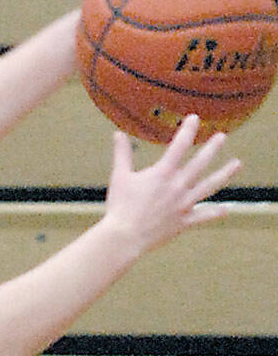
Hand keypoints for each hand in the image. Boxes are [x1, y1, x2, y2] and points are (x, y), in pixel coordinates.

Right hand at [102, 117, 240, 252]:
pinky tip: (225, 209)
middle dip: (212, 148)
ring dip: (224, 174)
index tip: (195, 118)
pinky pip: (202, 216)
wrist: (124, 237)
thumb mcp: (120, 177)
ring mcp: (183, 205)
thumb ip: (122, 154)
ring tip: (237, 164)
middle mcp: (178, 186)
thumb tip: (118, 134)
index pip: (179, 146)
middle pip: (200, 163)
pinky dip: (214, 213)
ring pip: (209, 186)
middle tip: (222, 137)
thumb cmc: (120, 207)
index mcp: (163, 174)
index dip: (188, 130)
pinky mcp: (183, 222)